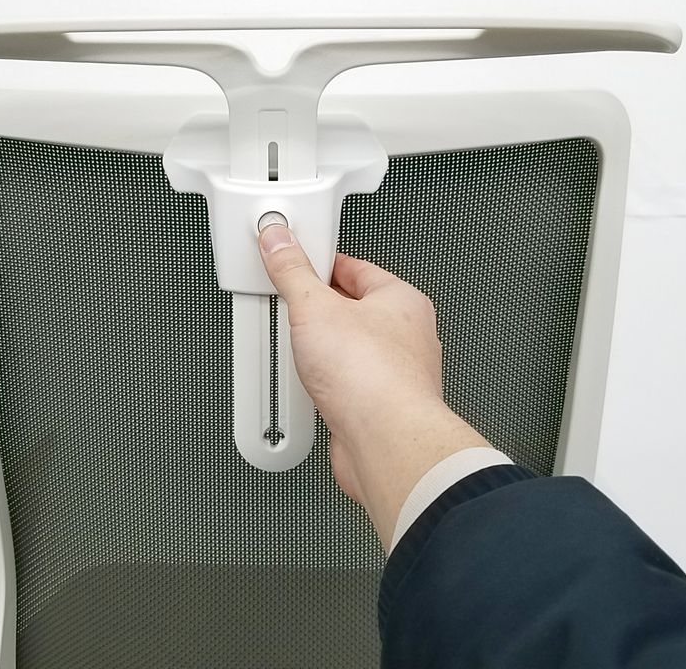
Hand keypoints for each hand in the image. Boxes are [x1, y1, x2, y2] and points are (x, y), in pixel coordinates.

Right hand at [258, 224, 489, 546]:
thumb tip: (279, 243)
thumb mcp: (314, 308)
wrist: (384, 442)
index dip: (319, 264)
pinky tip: (312, 387)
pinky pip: (347, 384)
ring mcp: (395, 373)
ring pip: (349, 350)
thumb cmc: (373, 377)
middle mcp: (406, 335)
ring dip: (322, 352)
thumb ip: (292, 272)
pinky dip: (326, 384)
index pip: (354, 268)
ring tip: (301, 352)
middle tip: (293, 309)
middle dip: (318, 311)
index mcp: (401, 300)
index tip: (294, 263)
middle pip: (351, 309)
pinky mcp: (380, 407)